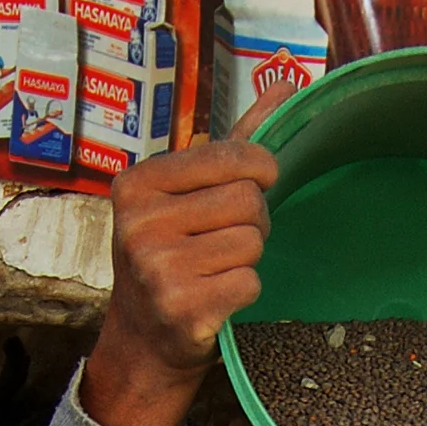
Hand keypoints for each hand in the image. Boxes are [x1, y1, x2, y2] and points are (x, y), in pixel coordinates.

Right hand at [83, 98, 279, 425]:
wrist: (143, 342)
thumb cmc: (172, 256)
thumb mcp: (185, 195)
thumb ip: (235, 142)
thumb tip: (289, 83)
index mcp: (138, 183)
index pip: (233, 156)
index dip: (259, 172)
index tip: (256, 185)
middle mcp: (140, 222)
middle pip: (248, 201)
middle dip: (253, 222)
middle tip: (227, 240)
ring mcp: (157, 268)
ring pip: (251, 243)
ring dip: (247, 258)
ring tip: (216, 269)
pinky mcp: (181, 308)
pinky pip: (249, 282)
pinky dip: (243, 292)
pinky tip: (215, 297)